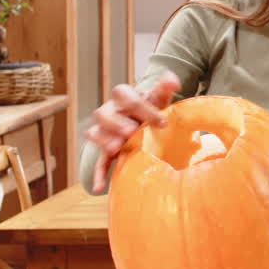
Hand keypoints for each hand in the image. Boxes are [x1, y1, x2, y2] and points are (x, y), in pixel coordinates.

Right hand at [84, 71, 180, 192]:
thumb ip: (164, 88)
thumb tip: (174, 80)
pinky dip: (98, 174)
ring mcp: (105, 131)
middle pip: (102, 113)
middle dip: (116, 122)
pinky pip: (98, 162)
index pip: (124, 94)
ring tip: (117, 148)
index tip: (161, 122)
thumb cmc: (151, 108)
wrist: (142, 121)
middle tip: (132, 131)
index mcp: (123, 97)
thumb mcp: (158, 98)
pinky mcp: (105, 151)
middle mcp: (109, 112)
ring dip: (104, 140)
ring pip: (95, 133)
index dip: (141, 107)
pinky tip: (100, 187)